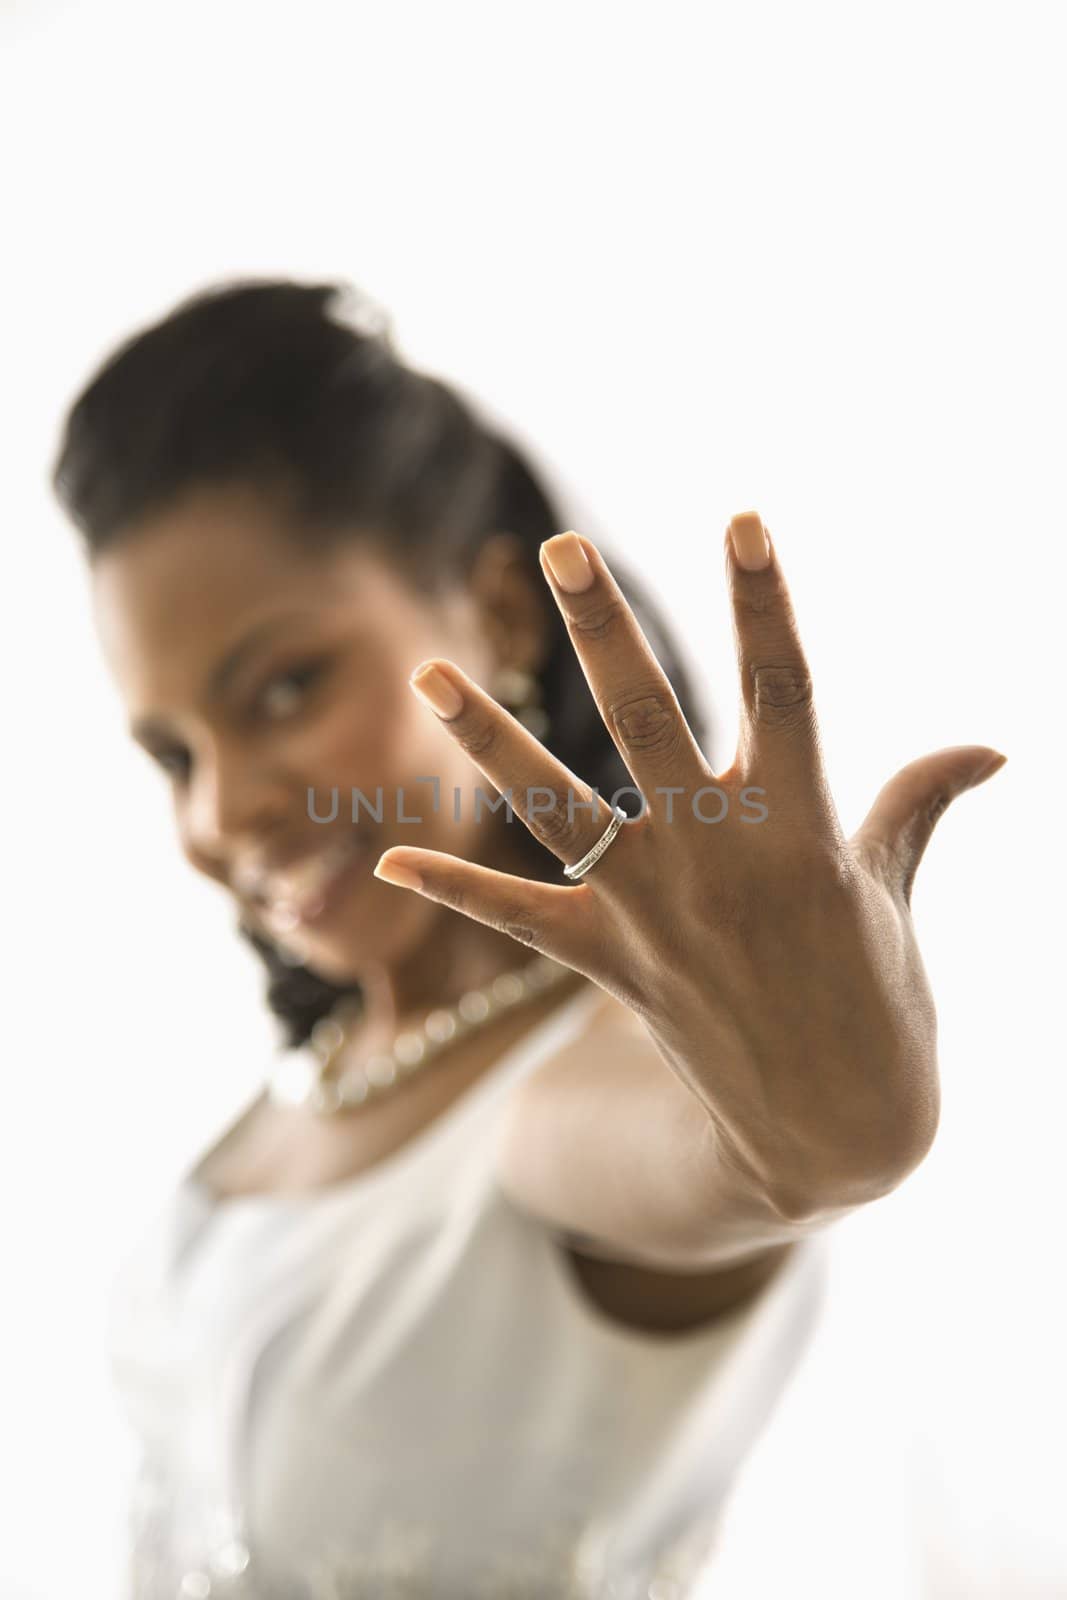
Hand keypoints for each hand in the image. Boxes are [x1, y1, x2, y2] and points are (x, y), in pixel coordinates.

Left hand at [374, 514, 1006, 1221]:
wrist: (834, 1127)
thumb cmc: (879, 995)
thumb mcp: (897, 889)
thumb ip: (918, 803)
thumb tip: (991, 749)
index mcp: (802, 826)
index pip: (784, 687)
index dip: (764, 601)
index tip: (743, 520)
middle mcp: (719, 858)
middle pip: (649, 721)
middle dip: (605, 630)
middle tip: (559, 549)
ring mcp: (656, 912)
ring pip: (558, 806)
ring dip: (489, 740)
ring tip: (430, 673)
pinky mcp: (612, 964)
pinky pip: (520, 922)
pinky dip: (455, 892)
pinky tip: (387, 859)